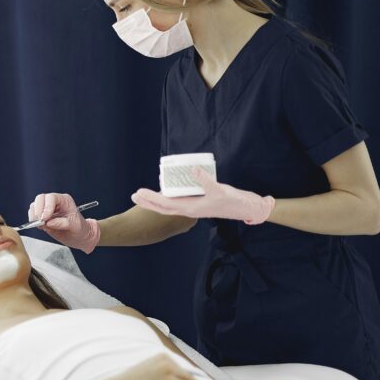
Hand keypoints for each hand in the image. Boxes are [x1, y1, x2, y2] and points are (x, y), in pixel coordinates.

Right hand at [27, 192, 100, 253]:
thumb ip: (62, 223)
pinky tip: (41, 226)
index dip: (46, 207)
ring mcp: (47, 207)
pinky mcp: (42, 215)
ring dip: (35, 216)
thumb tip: (48, 222)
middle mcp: (55, 202)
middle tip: (41, 222)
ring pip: (34, 206)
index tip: (45, 218)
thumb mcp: (74, 226)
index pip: (51, 198)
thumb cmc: (79, 229)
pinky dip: (33, 220)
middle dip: (38, 211)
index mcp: (64, 200)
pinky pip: (33, 214)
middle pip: (40, 198)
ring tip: (41, 225)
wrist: (78, 236)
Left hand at [131, 167, 275, 224]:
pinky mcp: (198, 204)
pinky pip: (178, 202)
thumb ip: (206, 180)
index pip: (166, 204)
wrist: (246, 208)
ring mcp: (193, 207)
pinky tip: (166, 192)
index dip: (150, 199)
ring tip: (143, 195)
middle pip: (163, 207)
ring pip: (169, 206)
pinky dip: (168, 198)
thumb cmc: (233, 201)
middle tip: (133, 195)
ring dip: (155, 201)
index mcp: (191, 208)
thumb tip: (192, 169)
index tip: (138, 193)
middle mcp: (189, 209)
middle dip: (147, 202)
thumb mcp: (219, 190)